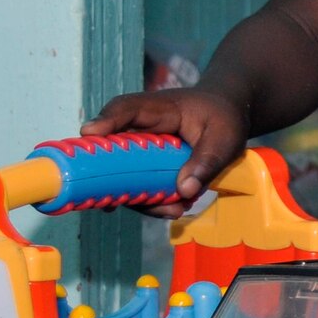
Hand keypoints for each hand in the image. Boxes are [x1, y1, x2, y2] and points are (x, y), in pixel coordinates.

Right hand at [82, 88, 248, 216]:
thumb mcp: (224, 138)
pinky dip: (153, 202)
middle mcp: (142, 128)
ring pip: (124, 175)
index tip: (89, 133)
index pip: (126, 109)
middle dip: (113, 177)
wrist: (227, 116)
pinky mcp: (145, 167)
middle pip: (113, 149)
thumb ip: (206, 161)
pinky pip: (139, 187)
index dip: (106, 121)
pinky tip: (175, 208)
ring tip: (174, 210)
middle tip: (113, 203)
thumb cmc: (223, 119)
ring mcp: (140, 149)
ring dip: (142, 198)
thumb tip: (184, 190)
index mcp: (158, 108)